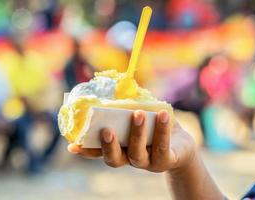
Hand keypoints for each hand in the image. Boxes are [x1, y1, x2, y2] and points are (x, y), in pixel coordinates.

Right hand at [68, 110, 195, 171]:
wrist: (182, 143)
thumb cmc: (155, 126)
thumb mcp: (141, 114)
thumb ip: (128, 104)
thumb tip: (118, 83)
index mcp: (120, 148)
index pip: (99, 152)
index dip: (86, 150)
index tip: (72, 145)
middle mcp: (129, 158)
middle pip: (114, 159)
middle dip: (109, 146)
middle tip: (106, 130)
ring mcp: (147, 163)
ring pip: (137, 154)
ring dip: (136, 133)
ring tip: (137, 113)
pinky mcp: (165, 161)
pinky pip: (162, 147)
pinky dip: (161, 130)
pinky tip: (162, 114)